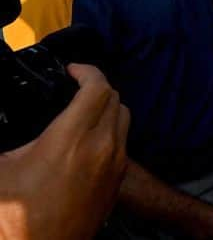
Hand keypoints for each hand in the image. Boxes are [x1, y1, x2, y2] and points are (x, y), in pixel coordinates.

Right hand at [0, 64, 128, 239]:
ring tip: (80, 112)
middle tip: (73, 89)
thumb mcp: (0, 170)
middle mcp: (102, 147)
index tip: (72, 70)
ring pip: (123, 119)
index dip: (86, 71)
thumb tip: (6, 119)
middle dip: (95, 87)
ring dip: (106, 108)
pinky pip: (123, 143)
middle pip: (114, 99)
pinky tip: (87, 140)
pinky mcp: (118, 181)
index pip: (97, 87)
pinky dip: (110, 131)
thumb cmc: (16, 217)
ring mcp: (115, 164)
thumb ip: (7, 136)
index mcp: (72, 138)